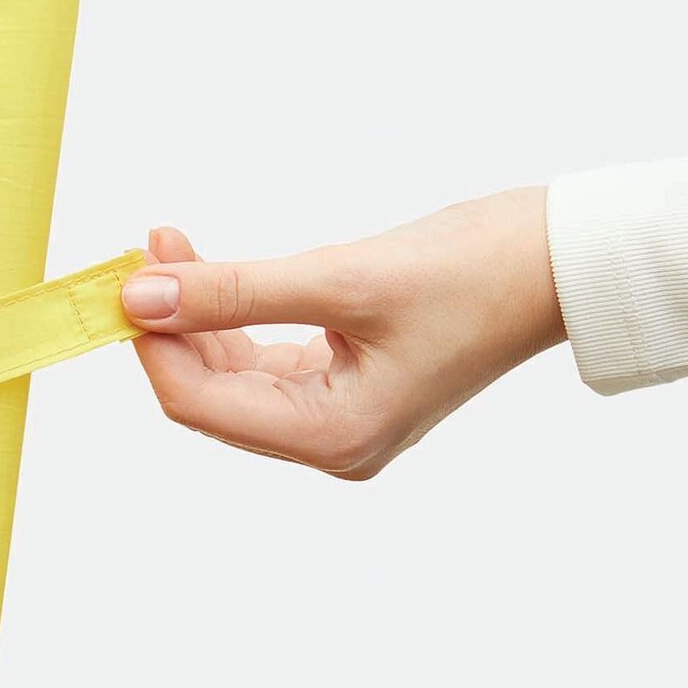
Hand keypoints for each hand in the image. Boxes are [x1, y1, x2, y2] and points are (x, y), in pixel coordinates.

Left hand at [119, 187, 564, 478]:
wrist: (563, 260)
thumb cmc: (475, 271)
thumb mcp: (341, 277)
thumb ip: (233, 290)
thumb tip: (140, 296)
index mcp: (332, 436)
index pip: (198, 403)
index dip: (150, 343)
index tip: (124, 278)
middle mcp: (331, 442)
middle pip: (208, 393)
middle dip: (167, 324)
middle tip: (142, 252)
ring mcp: (338, 416)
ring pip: (230, 373)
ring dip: (195, 313)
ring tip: (166, 246)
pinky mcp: (346, 383)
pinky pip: (262, 358)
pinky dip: (231, 315)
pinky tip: (206, 268)